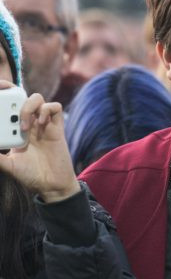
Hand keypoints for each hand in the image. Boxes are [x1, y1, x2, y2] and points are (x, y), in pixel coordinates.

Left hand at [0, 82, 78, 201]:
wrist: (51, 184)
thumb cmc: (30, 175)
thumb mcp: (8, 164)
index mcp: (15, 129)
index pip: (8, 105)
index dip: (3, 94)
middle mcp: (29, 124)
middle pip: (22, 97)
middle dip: (12, 94)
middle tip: (6, 103)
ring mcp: (43, 124)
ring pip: (37, 99)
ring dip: (28, 106)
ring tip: (25, 124)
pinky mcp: (57, 128)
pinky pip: (55, 107)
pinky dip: (46, 110)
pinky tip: (40, 124)